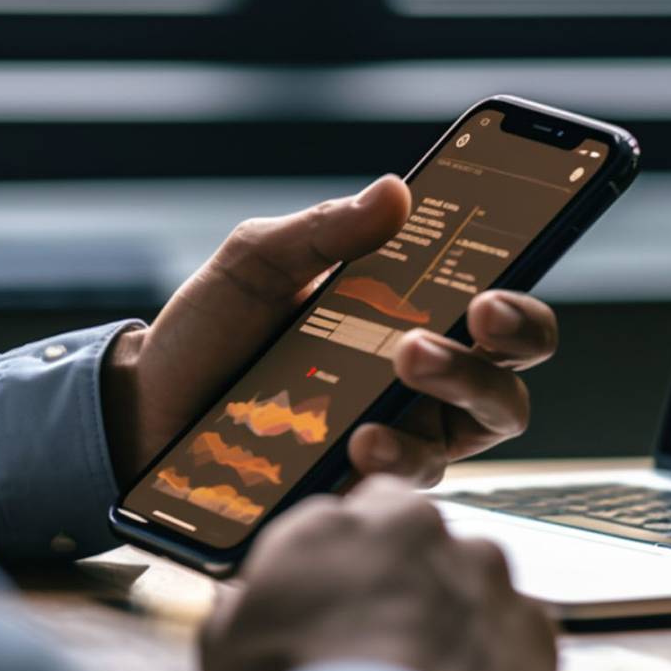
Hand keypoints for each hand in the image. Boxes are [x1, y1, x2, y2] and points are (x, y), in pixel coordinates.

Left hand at [102, 176, 557, 486]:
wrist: (150, 404)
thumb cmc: (215, 328)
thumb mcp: (259, 261)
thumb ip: (325, 230)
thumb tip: (395, 191)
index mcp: (409, 317)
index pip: (495, 307)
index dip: (520, 297)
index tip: (502, 277)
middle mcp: (421, 379)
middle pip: (508, 371)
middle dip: (511, 340)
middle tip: (477, 315)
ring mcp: (400, 431)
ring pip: (481, 427)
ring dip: (458, 391)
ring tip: (402, 369)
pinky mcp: (363, 478)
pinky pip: (411, 479)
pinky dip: (396, 460)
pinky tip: (358, 444)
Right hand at [199, 476, 557, 670]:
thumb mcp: (231, 635)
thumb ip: (249, 597)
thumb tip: (247, 598)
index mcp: (358, 516)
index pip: (366, 505)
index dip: (358, 547)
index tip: (351, 582)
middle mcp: (431, 529)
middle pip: (424, 541)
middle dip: (409, 576)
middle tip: (385, 635)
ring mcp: (490, 577)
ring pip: (473, 585)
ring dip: (454, 617)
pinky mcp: (533, 632)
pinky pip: (514, 637)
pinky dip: (494, 661)